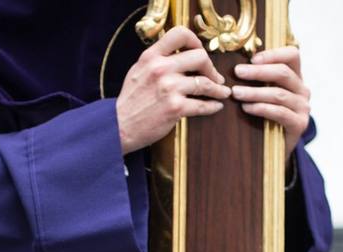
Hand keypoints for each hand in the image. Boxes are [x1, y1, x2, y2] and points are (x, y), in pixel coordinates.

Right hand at [117, 26, 231, 153]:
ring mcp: (169, 88)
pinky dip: (213, 106)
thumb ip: (157, 59)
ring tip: (222, 92)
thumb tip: (179, 54)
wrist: (120, 126)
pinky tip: (216, 106)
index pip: (180, 34)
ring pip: (205, 83)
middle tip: (215, 77)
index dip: (196, 41)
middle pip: (200, 57)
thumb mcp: (139, 70)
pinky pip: (202, 105)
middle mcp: (161, 68)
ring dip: (218, 89)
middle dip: (212, 68)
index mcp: (151, 56)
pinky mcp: (175, 108)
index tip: (201, 52)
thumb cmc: (131, 100)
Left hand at [232, 47, 310, 153]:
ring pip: (279, 94)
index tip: (252, 59)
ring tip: (236, 93)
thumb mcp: (264, 93)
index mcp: (296, 77)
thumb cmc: (266, 116)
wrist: (276, 149)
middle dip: (258, 71)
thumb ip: (259, 79)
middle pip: (283, 73)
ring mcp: (303, 108)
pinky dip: (261, 108)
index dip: (273, 54)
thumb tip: (235, 65)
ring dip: (255, 92)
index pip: (292, 55)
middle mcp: (302, 90)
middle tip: (238, 72)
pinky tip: (247, 108)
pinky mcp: (299, 124)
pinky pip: (280, 112)